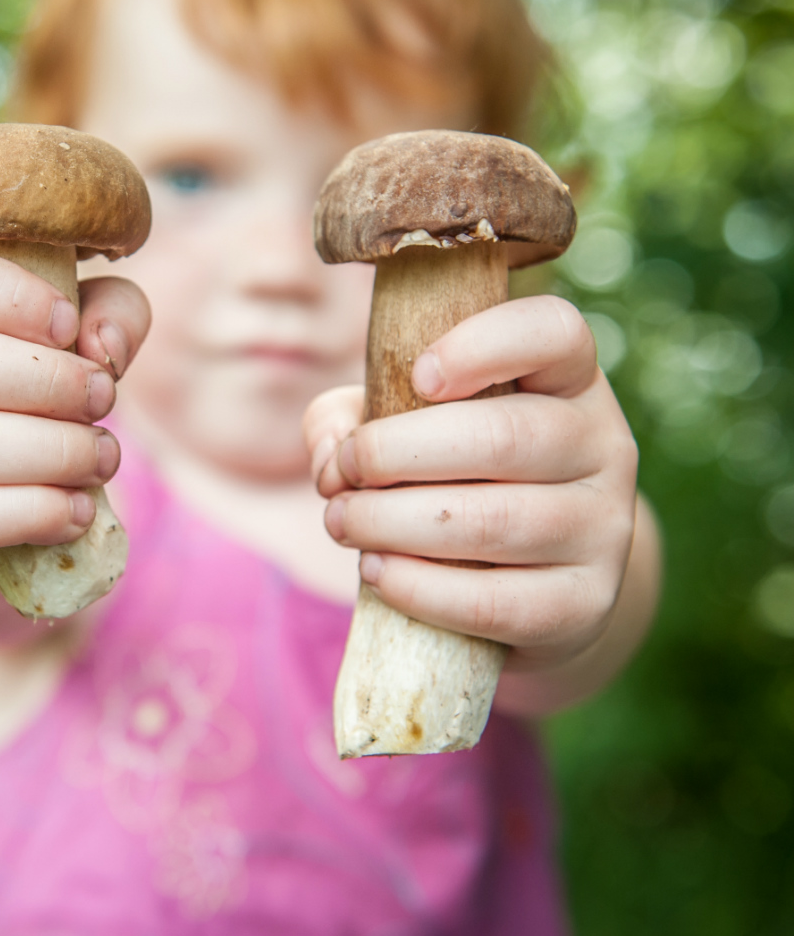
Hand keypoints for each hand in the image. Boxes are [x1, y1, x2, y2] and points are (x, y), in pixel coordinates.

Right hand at [0, 240, 151, 590]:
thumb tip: (104, 343)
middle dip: (39, 379)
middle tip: (102, 397)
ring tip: (102, 456)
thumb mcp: (63, 335)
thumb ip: (103, 310)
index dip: (2, 295)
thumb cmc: (15, 395)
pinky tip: (75, 509)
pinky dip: (29, 513)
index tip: (67, 324)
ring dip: (46, 451)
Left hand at [303, 296, 639, 676]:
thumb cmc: (449, 477)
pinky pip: (495, 602)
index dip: (482, 345)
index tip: (417, 375)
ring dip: (391, 523)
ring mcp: (604, 528)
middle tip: (341, 475)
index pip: (553, 331)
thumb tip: (330, 462)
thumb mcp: (400, 424)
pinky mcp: (585, 604)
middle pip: (502, 437)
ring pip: (493, 522)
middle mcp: (602, 445)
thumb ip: (347, 418)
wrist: (529, 580)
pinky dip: (419, 588)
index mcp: (566, 379)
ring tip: (341, 523)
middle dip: (392, 454)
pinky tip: (376, 573)